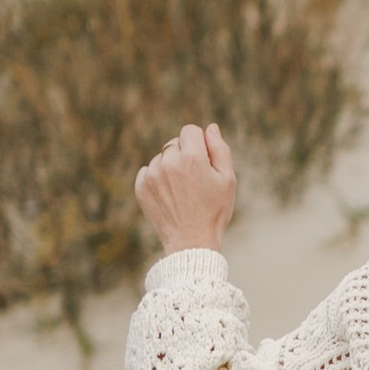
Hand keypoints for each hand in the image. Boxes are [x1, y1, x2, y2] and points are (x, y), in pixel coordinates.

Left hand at [134, 121, 238, 252]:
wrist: (191, 242)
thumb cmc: (214, 211)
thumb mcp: (227, 179)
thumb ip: (220, 149)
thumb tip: (210, 128)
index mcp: (192, 157)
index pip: (190, 130)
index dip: (199, 143)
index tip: (203, 161)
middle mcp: (168, 162)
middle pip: (174, 143)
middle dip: (185, 155)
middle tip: (194, 180)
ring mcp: (152, 175)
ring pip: (161, 158)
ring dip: (170, 167)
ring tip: (181, 191)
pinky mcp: (141, 187)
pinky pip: (147, 171)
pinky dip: (157, 179)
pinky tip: (169, 196)